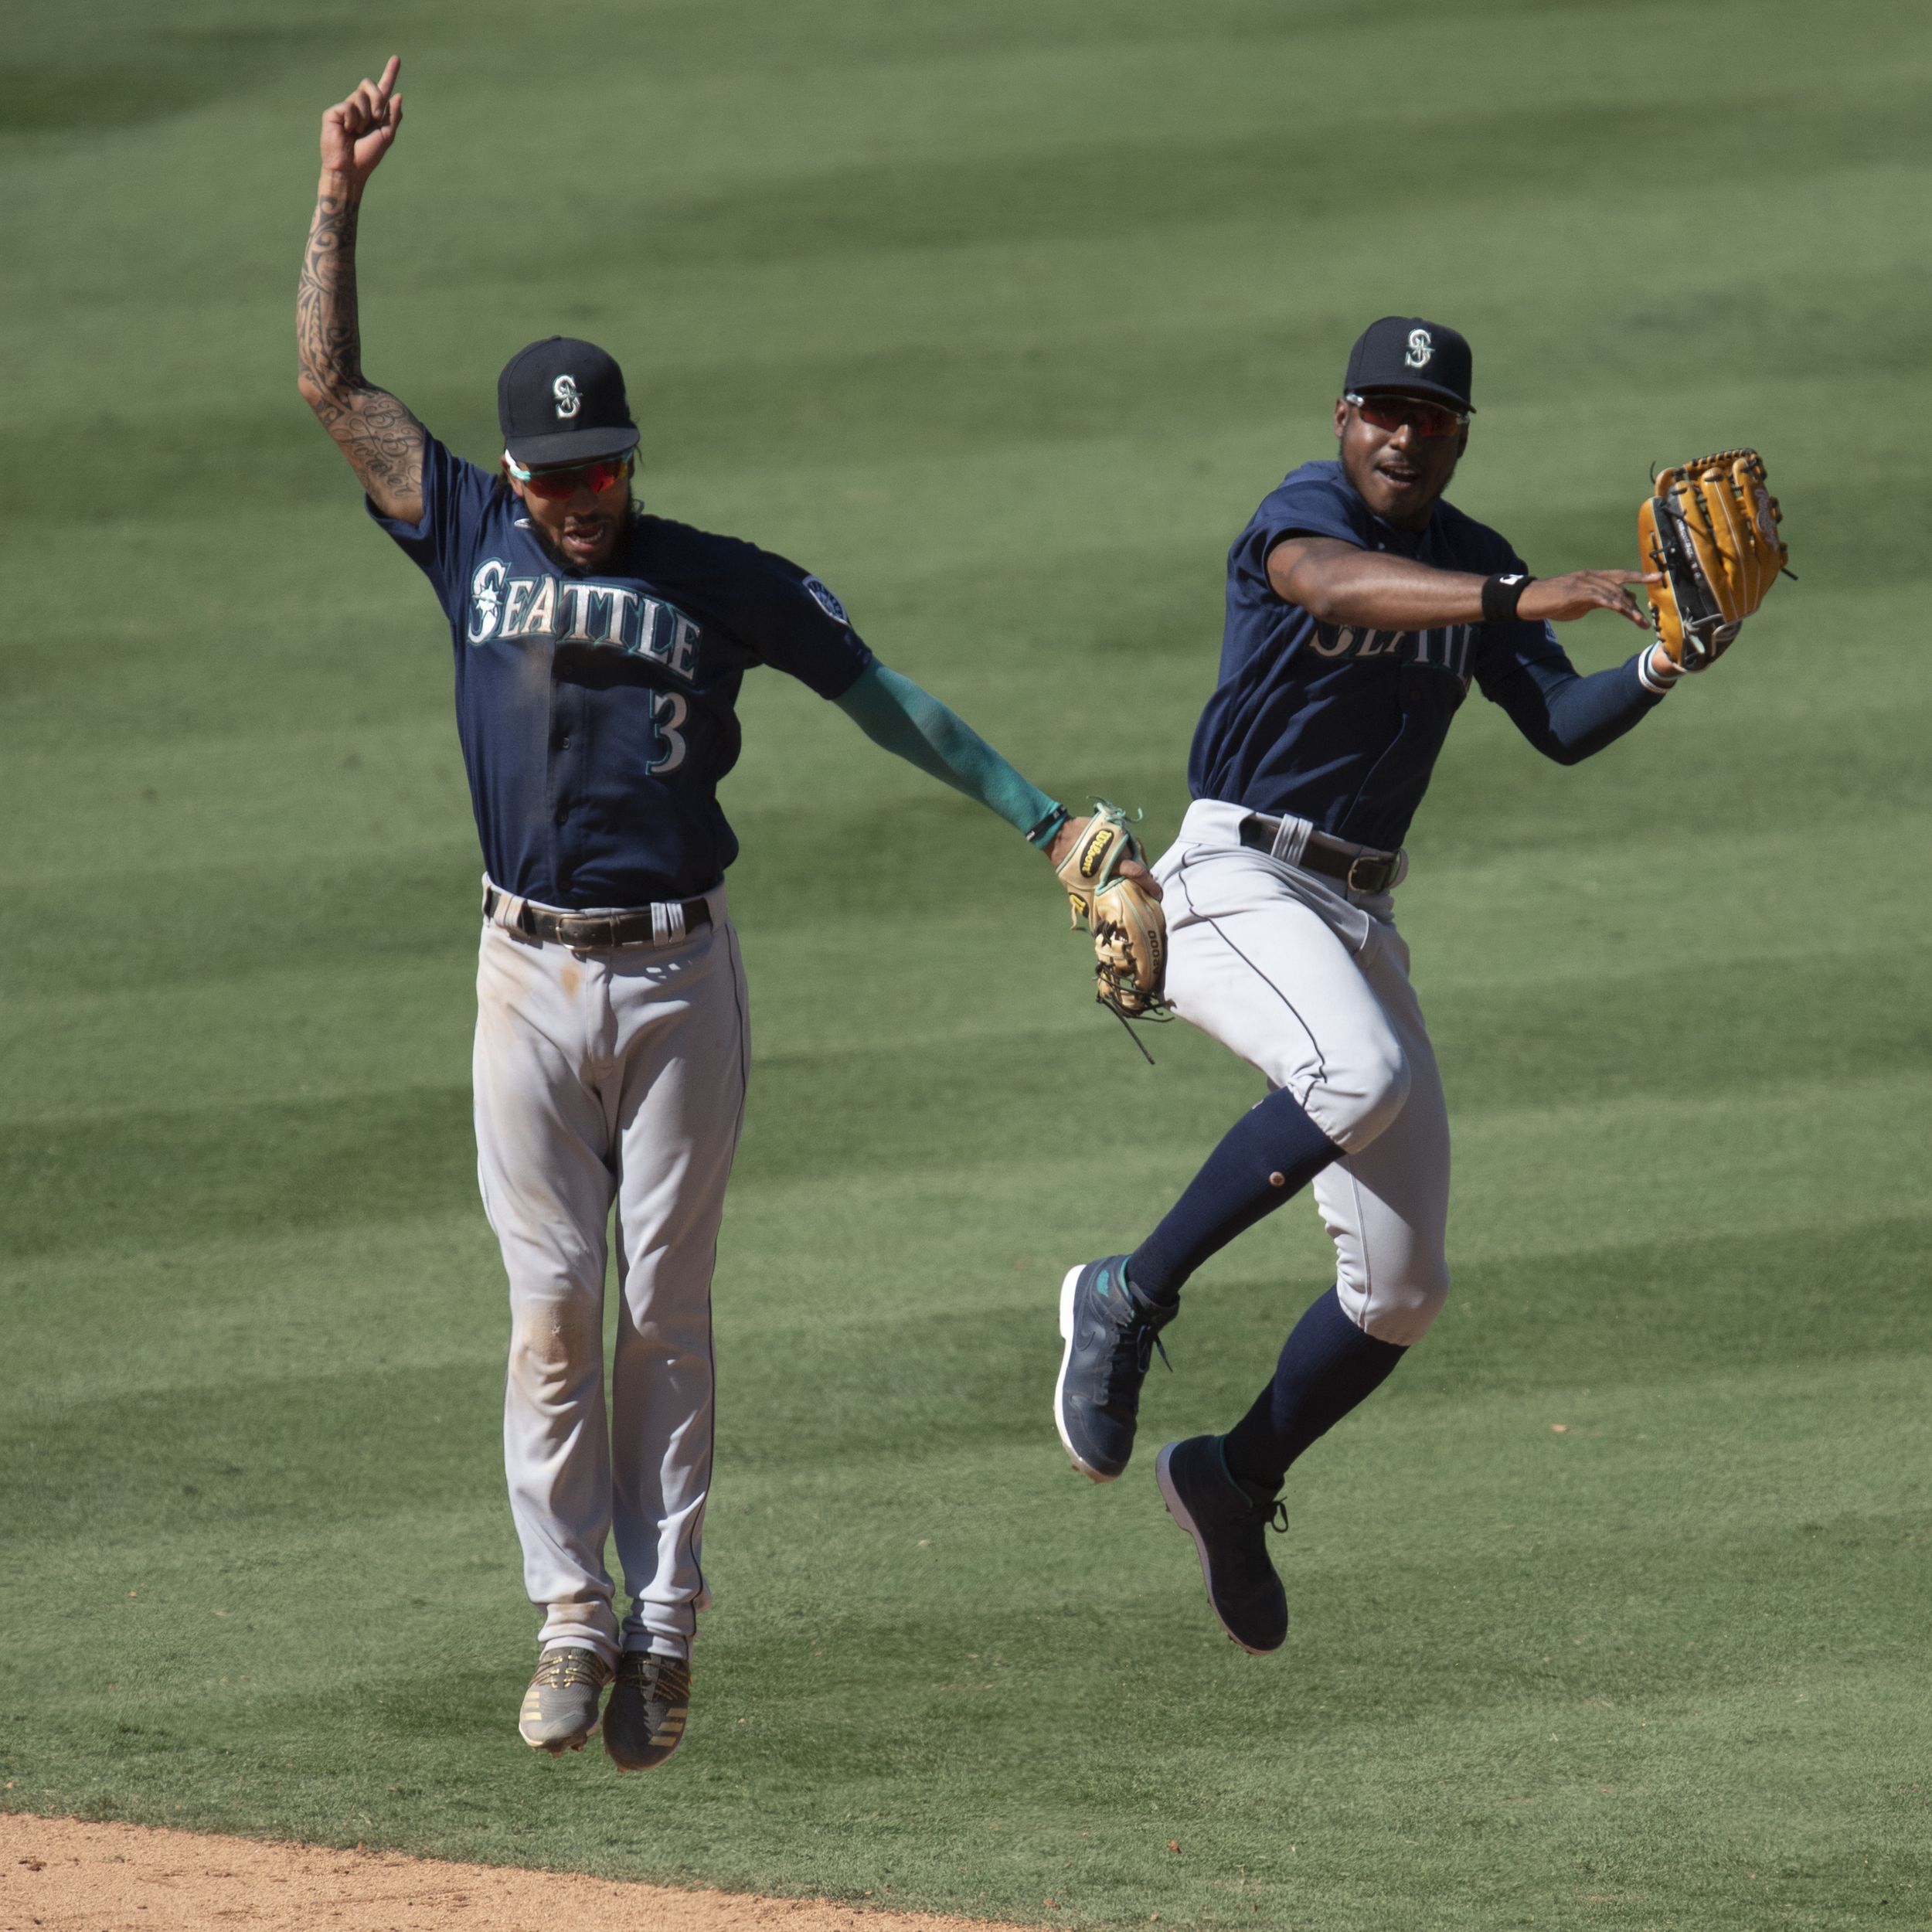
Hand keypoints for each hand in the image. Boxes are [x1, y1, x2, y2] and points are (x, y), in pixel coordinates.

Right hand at [320, 56, 402, 186]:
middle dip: (377, 99)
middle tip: (376, 118)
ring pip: (360, 96)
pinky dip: (353, 120)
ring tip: (358, 131)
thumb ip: (393, 116)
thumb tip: (398, 95)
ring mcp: (346, 108)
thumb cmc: (368, 156)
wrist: (351, 169)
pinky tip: (348, 131)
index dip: (390, 74)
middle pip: (369, 84)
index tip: (397, 58)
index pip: (383, 89)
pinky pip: (349, 106)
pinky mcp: (334, 112)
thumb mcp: (386, 136)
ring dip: (365, 116)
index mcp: (374, 112)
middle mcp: (360, 107)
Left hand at [1046, 814, 1162, 901]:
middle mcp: (1120, 847)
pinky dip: (1128, 853)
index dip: (1150, 886)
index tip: (1158, 895)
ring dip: (1136, 864)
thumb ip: (1089, 898)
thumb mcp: (1076, 884)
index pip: (1139, 873)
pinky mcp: (1116, 829)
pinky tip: (1124, 861)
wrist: (1058, 833)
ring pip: (1136, 852)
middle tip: (1143, 888)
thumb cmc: (1066, 862)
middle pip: (1140, 863)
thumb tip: (1095, 918)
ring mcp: (1119, 835)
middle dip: (1144, 877)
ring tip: (1133, 875)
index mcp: (1113, 861)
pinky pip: (1128, 843)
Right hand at [1517, 569, 1659, 629]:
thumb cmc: (1550, 602)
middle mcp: (1590, 577)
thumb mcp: (1577, 601)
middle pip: (1620, 585)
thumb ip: (1595, 600)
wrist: (1528, 600)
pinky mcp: (1574, 592)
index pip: (1620, 575)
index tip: (1657, 578)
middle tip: (1646, 618)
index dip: (1639, 577)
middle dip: (1636, 601)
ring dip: (1627, 608)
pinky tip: (1621, 610)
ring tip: (1639, 622)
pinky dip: (1612, 603)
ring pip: (1612, 592)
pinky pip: (1598, 597)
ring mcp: (1582, 583)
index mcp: (1591, 577)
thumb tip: (1611, 604)